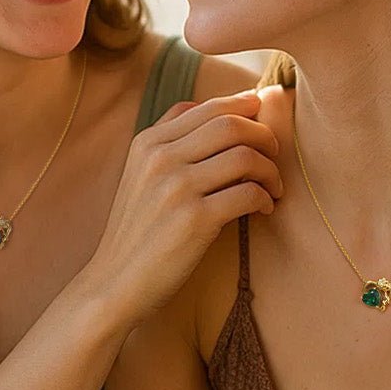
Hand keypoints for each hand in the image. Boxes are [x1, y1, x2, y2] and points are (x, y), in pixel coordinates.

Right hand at [85, 91, 282, 323]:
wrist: (115, 283)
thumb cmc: (137, 232)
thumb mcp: (139, 175)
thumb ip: (168, 141)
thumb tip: (212, 108)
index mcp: (148, 143)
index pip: (208, 107)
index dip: (244, 107)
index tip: (262, 118)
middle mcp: (161, 158)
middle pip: (231, 125)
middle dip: (264, 136)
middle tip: (275, 155)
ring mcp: (177, 188)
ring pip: (245, 156)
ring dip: (270, 170)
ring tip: (273, 188)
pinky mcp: (195, 220)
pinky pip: (248, 193)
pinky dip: (265, 198)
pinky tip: (264, 209)